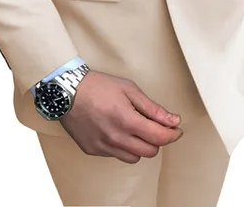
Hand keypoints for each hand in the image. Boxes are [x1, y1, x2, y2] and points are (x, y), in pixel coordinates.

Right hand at [58, 70, 182, 163]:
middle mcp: (116, 138)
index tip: (176, 129)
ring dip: (140, 146)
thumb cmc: (98, 86)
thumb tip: (173, 120)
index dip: (172, 134)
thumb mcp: (129, 89)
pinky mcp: (93, 150)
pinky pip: (116, 155)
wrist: (67, 91)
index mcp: (127, 120)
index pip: (159, 137)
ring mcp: (103, 146)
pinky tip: (117, 130)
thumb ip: (153, 108)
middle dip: (157, 140)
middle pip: (150, 152)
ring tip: (134, 128)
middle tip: (155, 127)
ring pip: (134, 158)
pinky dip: (122, 146)